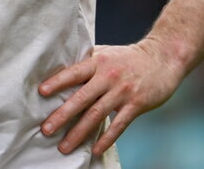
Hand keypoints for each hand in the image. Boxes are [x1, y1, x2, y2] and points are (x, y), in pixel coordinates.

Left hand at [38, 39, 182, 156]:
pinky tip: (94, 149)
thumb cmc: (129, 57)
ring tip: (64, 146)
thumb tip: (62, 70)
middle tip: (46, 129)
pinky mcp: (136, 105)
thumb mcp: (107, 53)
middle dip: (62, 115)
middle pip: (81, 98)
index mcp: (98, 62)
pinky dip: (106, 139)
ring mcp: (123, 92)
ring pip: (96, 115)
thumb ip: (88, 62)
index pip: (74, 73)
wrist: (162, 58)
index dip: (57, 82)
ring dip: (78, 132)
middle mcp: (108, 77)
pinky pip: (119, 125)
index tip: (41, 92)